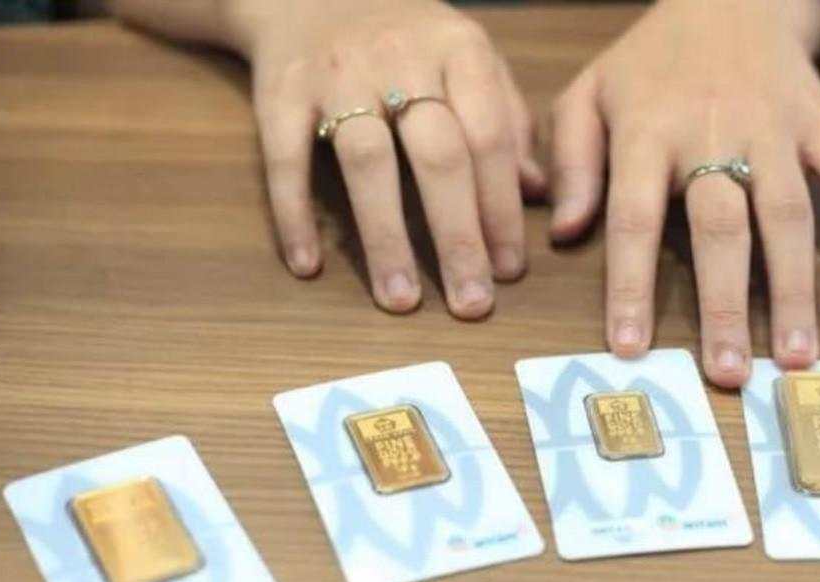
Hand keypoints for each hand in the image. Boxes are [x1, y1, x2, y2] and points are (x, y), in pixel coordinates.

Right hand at [230, 0, 544, 316]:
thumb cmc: (409, 38)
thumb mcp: (470, 58)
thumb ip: (506, 121)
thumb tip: (539, 194)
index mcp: (459, 51)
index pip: (490, 140)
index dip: (502, 211)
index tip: (511, 272)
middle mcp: (400, 58)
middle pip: (437, 156)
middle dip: (458, 238)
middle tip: (471, 304)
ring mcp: (337, 75)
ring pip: (366, 163)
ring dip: (385, 238)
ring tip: (401, 300)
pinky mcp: (280, 90)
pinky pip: (285, 157)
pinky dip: (294, 212)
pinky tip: (308, 265)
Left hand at [548, 0, 819, 386]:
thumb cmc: (650, 61)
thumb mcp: (590, 92)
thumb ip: (573, 160)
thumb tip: (568, 234)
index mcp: (648, 130)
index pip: (635, 218)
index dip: (632, 285)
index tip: (630, 349)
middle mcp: (714, 133)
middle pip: (722, 228)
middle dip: (725, 305)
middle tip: (729, 374)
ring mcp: (775, 130)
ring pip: (789, 215)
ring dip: (795, 289)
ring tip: (799, 357)